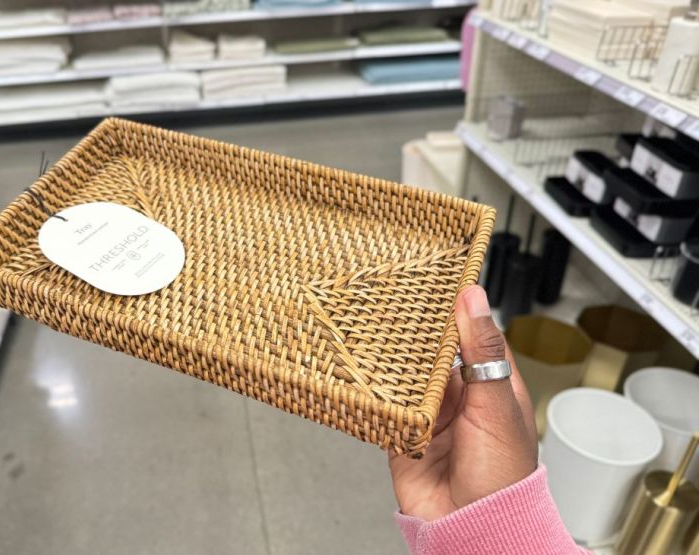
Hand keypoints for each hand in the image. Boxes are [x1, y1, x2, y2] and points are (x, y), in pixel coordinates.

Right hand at [388, 285, 538, 521]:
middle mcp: (459, 397)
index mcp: (490, 384)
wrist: (472, 529)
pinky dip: (373, 392)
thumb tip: (474, 300)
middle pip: (431, 353)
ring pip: (404, 375)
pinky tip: (363, 374)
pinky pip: (384, 405)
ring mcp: (429, 415)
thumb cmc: (503, 479)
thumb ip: (482, 351)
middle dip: (413, 333)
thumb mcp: (497, 404)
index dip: (454, 309)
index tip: (434, 281)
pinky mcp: (401, 434)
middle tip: (390, 300)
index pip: (470, 334)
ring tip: (369, 330)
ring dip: (391, 361)